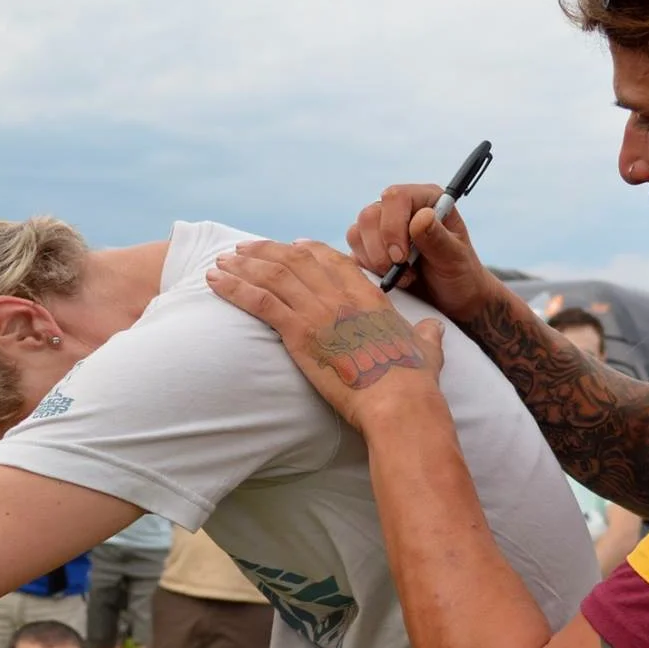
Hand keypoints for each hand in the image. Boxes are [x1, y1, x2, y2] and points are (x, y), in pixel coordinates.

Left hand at [210, 240, 446, 430]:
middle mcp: (340, 295)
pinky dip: (233, 288)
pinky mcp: (299, 332)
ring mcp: (318, 311)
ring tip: (220, 262)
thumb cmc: (413, 382)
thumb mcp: (426, 351)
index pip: (330, 259)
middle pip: (294, 260)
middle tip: (242, 249)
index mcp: (368, 295)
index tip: (288, 245)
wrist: (398, 402)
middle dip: (264, 252)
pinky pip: (259, 301)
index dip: (305, 249)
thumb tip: (434, 329)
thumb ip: (427, 336)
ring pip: (271, 275)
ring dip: (242, 266)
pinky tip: (214, 281)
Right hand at [344, 184, 499, 320]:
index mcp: (425, 200)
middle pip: (370, 215)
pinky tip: (391, 279)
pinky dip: (369, 269)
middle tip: (402, 272)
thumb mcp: (455, 258)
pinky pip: (354, 252)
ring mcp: (382, 227)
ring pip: (357, 233)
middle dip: (381, 249)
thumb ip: (438, 239)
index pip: (395, 197)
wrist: (453, 299)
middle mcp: (401, 209)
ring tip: (404, 277)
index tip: (401, 257)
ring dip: (376, 261)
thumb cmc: (460, 274)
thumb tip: (421, 217)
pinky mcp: (370, 248)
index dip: (393, 226)